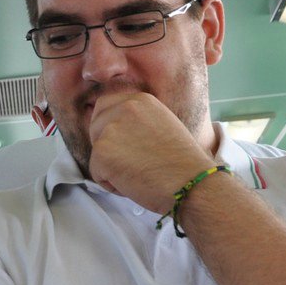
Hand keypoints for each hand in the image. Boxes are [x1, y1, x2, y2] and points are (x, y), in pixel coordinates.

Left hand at [87, 91, 213, 212]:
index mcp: (140, 100)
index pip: (105, 106)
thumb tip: (117, 130)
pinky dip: (111, 184)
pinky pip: (96, 172)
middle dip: (106, 147)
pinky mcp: (102, 152)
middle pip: (95, 126)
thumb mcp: (162, 125)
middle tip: (133, 162)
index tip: (125, 145)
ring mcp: (111, 129)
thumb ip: (139, 121)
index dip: (108, 128)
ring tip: (138, 172)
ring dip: (111, 167)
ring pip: (96, 151)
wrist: (190, 182)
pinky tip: (134, 183)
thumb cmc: (181, 164)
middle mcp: (125, 108)